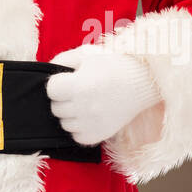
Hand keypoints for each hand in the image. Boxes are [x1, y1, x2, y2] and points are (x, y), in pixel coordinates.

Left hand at [47, 44, 162, 145]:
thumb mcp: (85, 54)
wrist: (143, 81)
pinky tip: (89, 116)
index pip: (50, 90)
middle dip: (63, 98)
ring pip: (64, 123)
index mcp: (79, 86)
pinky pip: (76, 136)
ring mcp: (92, 124)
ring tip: (85, 102)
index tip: (69, 79)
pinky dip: (79, 128)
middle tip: (78, 90)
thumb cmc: (112, 64)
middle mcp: (84, 108)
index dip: (58, 83)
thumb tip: (48, 71)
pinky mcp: (100, 135)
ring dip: (70, 114)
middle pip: (56, 108)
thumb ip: (61, 60)